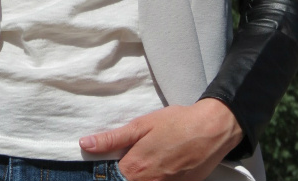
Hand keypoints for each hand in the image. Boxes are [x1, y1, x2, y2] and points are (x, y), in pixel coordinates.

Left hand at [78, 99, 243, 180]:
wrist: (212, 130)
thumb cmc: (176, 123)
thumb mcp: (141, 125)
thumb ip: (113, 138)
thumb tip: (85, 144)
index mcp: (135, 169)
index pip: (110, 180)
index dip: (104, 174)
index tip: (103, 166)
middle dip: (123, 175)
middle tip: (133, 157)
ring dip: (140, 177)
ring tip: (147, 162)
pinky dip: (156, 179)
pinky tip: (160, 167)